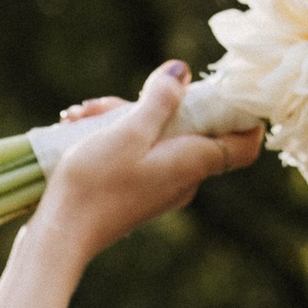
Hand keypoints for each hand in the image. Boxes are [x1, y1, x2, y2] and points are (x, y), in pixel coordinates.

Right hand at [34, 60, 260, 260]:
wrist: (60, 235)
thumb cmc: (95, 184)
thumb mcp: (128, 131)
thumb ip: (160, 100)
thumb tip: (184, 71)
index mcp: (193, 162)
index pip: (246, 144)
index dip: (243, 115)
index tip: (220, 89)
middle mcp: (184, 177)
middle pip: (191, 127)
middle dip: (154, 104)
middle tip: (107, 104)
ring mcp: (161, 185)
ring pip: (158, 135)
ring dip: (122, 117)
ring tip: (81, 116)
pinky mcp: (139, 189)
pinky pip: (140, 151)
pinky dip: (115, 136)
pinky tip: (78, 128)